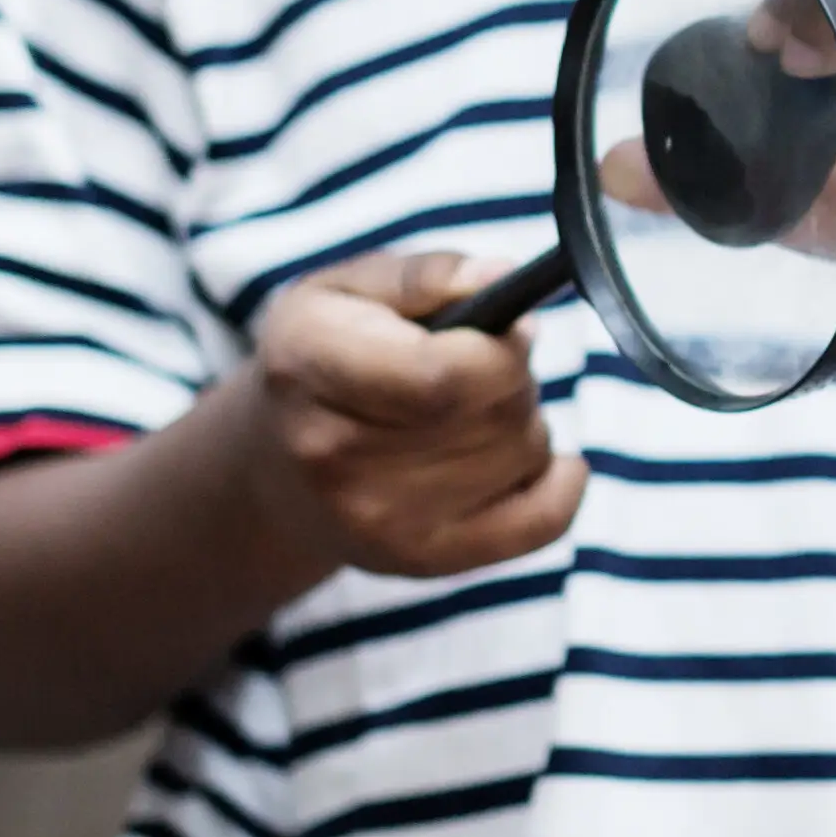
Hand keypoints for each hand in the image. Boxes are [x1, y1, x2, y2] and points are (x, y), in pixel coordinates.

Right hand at [241, 251, 586, 581]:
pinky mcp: (420, 561)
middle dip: (513, 378)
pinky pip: (541, 522)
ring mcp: (376, 520)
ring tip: (473, 414)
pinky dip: (561, 484)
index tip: (505, 332)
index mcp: (309, 366)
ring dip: (523, 424)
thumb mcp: (349, 289)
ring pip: (524, 456)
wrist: (274, 467)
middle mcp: (332, 455)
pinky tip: (540, 460)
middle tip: (479, 369)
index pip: (443, 376)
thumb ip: (427, 275)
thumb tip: (500, 278)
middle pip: (494, 414)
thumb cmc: (326, 358)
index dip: (501, 350)